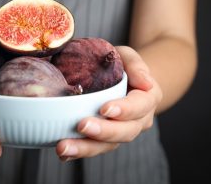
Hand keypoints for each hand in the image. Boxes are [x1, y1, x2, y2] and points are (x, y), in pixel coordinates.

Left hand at [56, 46, 161, 160]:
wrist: (121, 79)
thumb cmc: (122, 65)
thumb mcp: (128, 56)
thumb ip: (136, 64)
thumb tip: (146, 82)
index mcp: (147, 98)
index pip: (140, 106)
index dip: (124, 110)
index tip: (105, 108)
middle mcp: (138, 120)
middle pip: (125, 132)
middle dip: (103, 132)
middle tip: (81, 126)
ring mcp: (121, 132)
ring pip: (108, 145)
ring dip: (86, 148)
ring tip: (64, 147)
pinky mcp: (104, 139)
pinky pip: (93, 148)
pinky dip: (77, 153)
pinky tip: (63, 154)